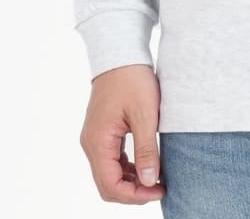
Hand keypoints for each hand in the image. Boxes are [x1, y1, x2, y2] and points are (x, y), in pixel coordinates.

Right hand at [80, 63, 164, 203]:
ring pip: (108, 174)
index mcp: (98, 141)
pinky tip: (145, 164)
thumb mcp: (146, 114)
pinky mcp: (101, 131)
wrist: (120, 53)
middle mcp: (91, 143)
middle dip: (132, 192)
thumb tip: (149, 181)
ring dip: (130, 181)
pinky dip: (126, 168)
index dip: (135, 195)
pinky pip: (110, 160)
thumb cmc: (133, 78)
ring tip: (155, 177)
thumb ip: (146, 149)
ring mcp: (94, 138)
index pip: (110, 185)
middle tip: (159, 187)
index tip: (159, 189)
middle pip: (106, 184)